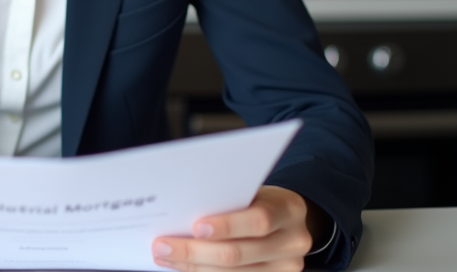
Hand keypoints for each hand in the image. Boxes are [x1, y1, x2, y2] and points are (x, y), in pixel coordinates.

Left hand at [151, 186, 321, 271]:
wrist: (291, 222)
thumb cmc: (262, 201)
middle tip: (163, 246)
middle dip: (195, 251)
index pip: (259, 220)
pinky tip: (185, 266)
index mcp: (288, 210)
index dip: (227, 226)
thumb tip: (181, 213)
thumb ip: (230, 201)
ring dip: (194, 266)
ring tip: (167, 257)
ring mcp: (287, 268)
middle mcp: (293, 242)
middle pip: (239, 253)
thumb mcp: (255, 192)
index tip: (195, 227)